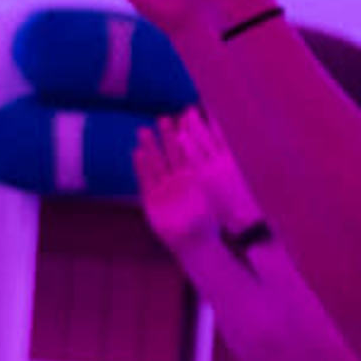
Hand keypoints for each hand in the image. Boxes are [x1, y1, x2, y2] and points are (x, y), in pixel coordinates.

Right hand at [131, 106, 257, 256]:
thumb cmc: (206, 222)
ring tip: (143, 131)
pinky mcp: (151, 198)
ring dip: (150, 147)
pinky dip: (142, 167)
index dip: (188, 135)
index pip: (190, 151)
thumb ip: (212, 182)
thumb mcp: (212, 199)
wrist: (194, 243)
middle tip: (163, 118)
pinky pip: (146, 179)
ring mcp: (164, 187)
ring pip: (156, 163)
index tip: (185, 118)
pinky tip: (136, 153)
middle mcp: (179, 178)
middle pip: (172, 153)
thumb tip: (224, 160)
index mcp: (195, 176)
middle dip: (168, 136)